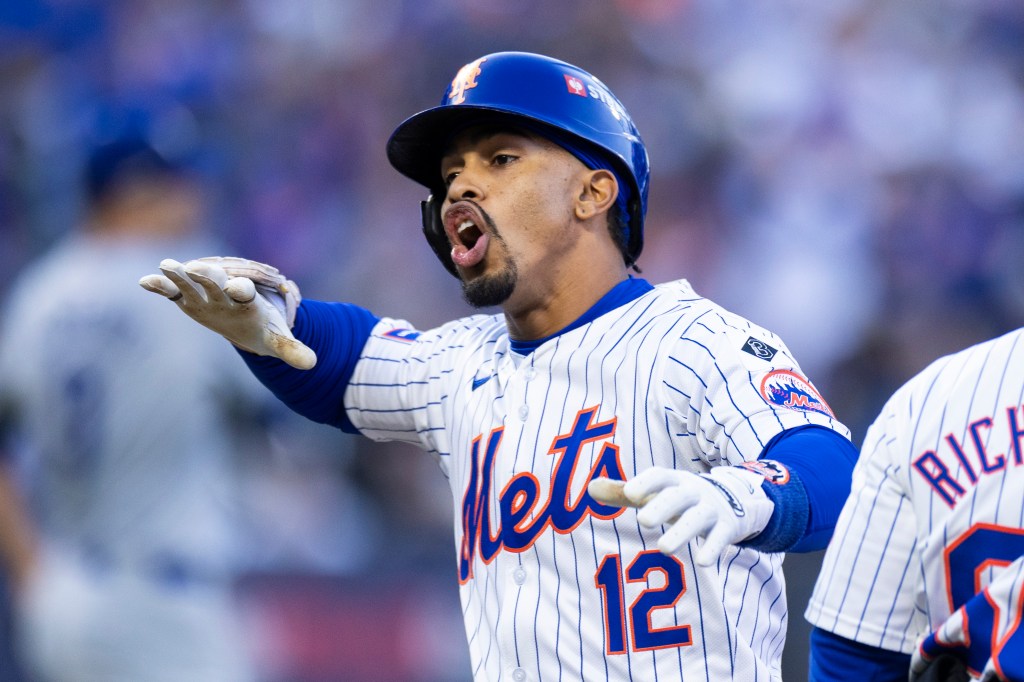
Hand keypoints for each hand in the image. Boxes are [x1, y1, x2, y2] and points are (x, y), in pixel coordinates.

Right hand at [139, 256, 315, 369]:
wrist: (247, 319)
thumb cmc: (264, 328)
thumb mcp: (277, 340)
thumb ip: (292, 350)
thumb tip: (313, 364)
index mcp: (247, 300)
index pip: (245, 292)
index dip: (242, 289)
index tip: (240, 287)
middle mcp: (225, 292)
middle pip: (216, 281)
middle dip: (207, 274)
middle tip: (196, 267)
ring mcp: (205, 294)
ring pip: (192, 282)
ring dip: (179, 275)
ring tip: (165, 266)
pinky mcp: (189, 299)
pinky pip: (173, 292)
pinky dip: (160, 287)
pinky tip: (144, 282)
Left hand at [588, 466, 773, 565]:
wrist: (733, 499)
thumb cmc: (681, 497)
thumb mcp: (656, 491)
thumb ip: (623, 492)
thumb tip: (590, 489)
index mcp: (673, 480)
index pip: (659, 476)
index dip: (645, 482)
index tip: (630, 493)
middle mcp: (693, 492)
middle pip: (677, 497)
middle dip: (662, 506)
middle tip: (643, 520)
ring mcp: (711, 509)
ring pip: (697, 519)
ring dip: (682, 532)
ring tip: (663, 548)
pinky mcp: (726, 527)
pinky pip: (720, 538)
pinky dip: (712, 548)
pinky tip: (702, 561)